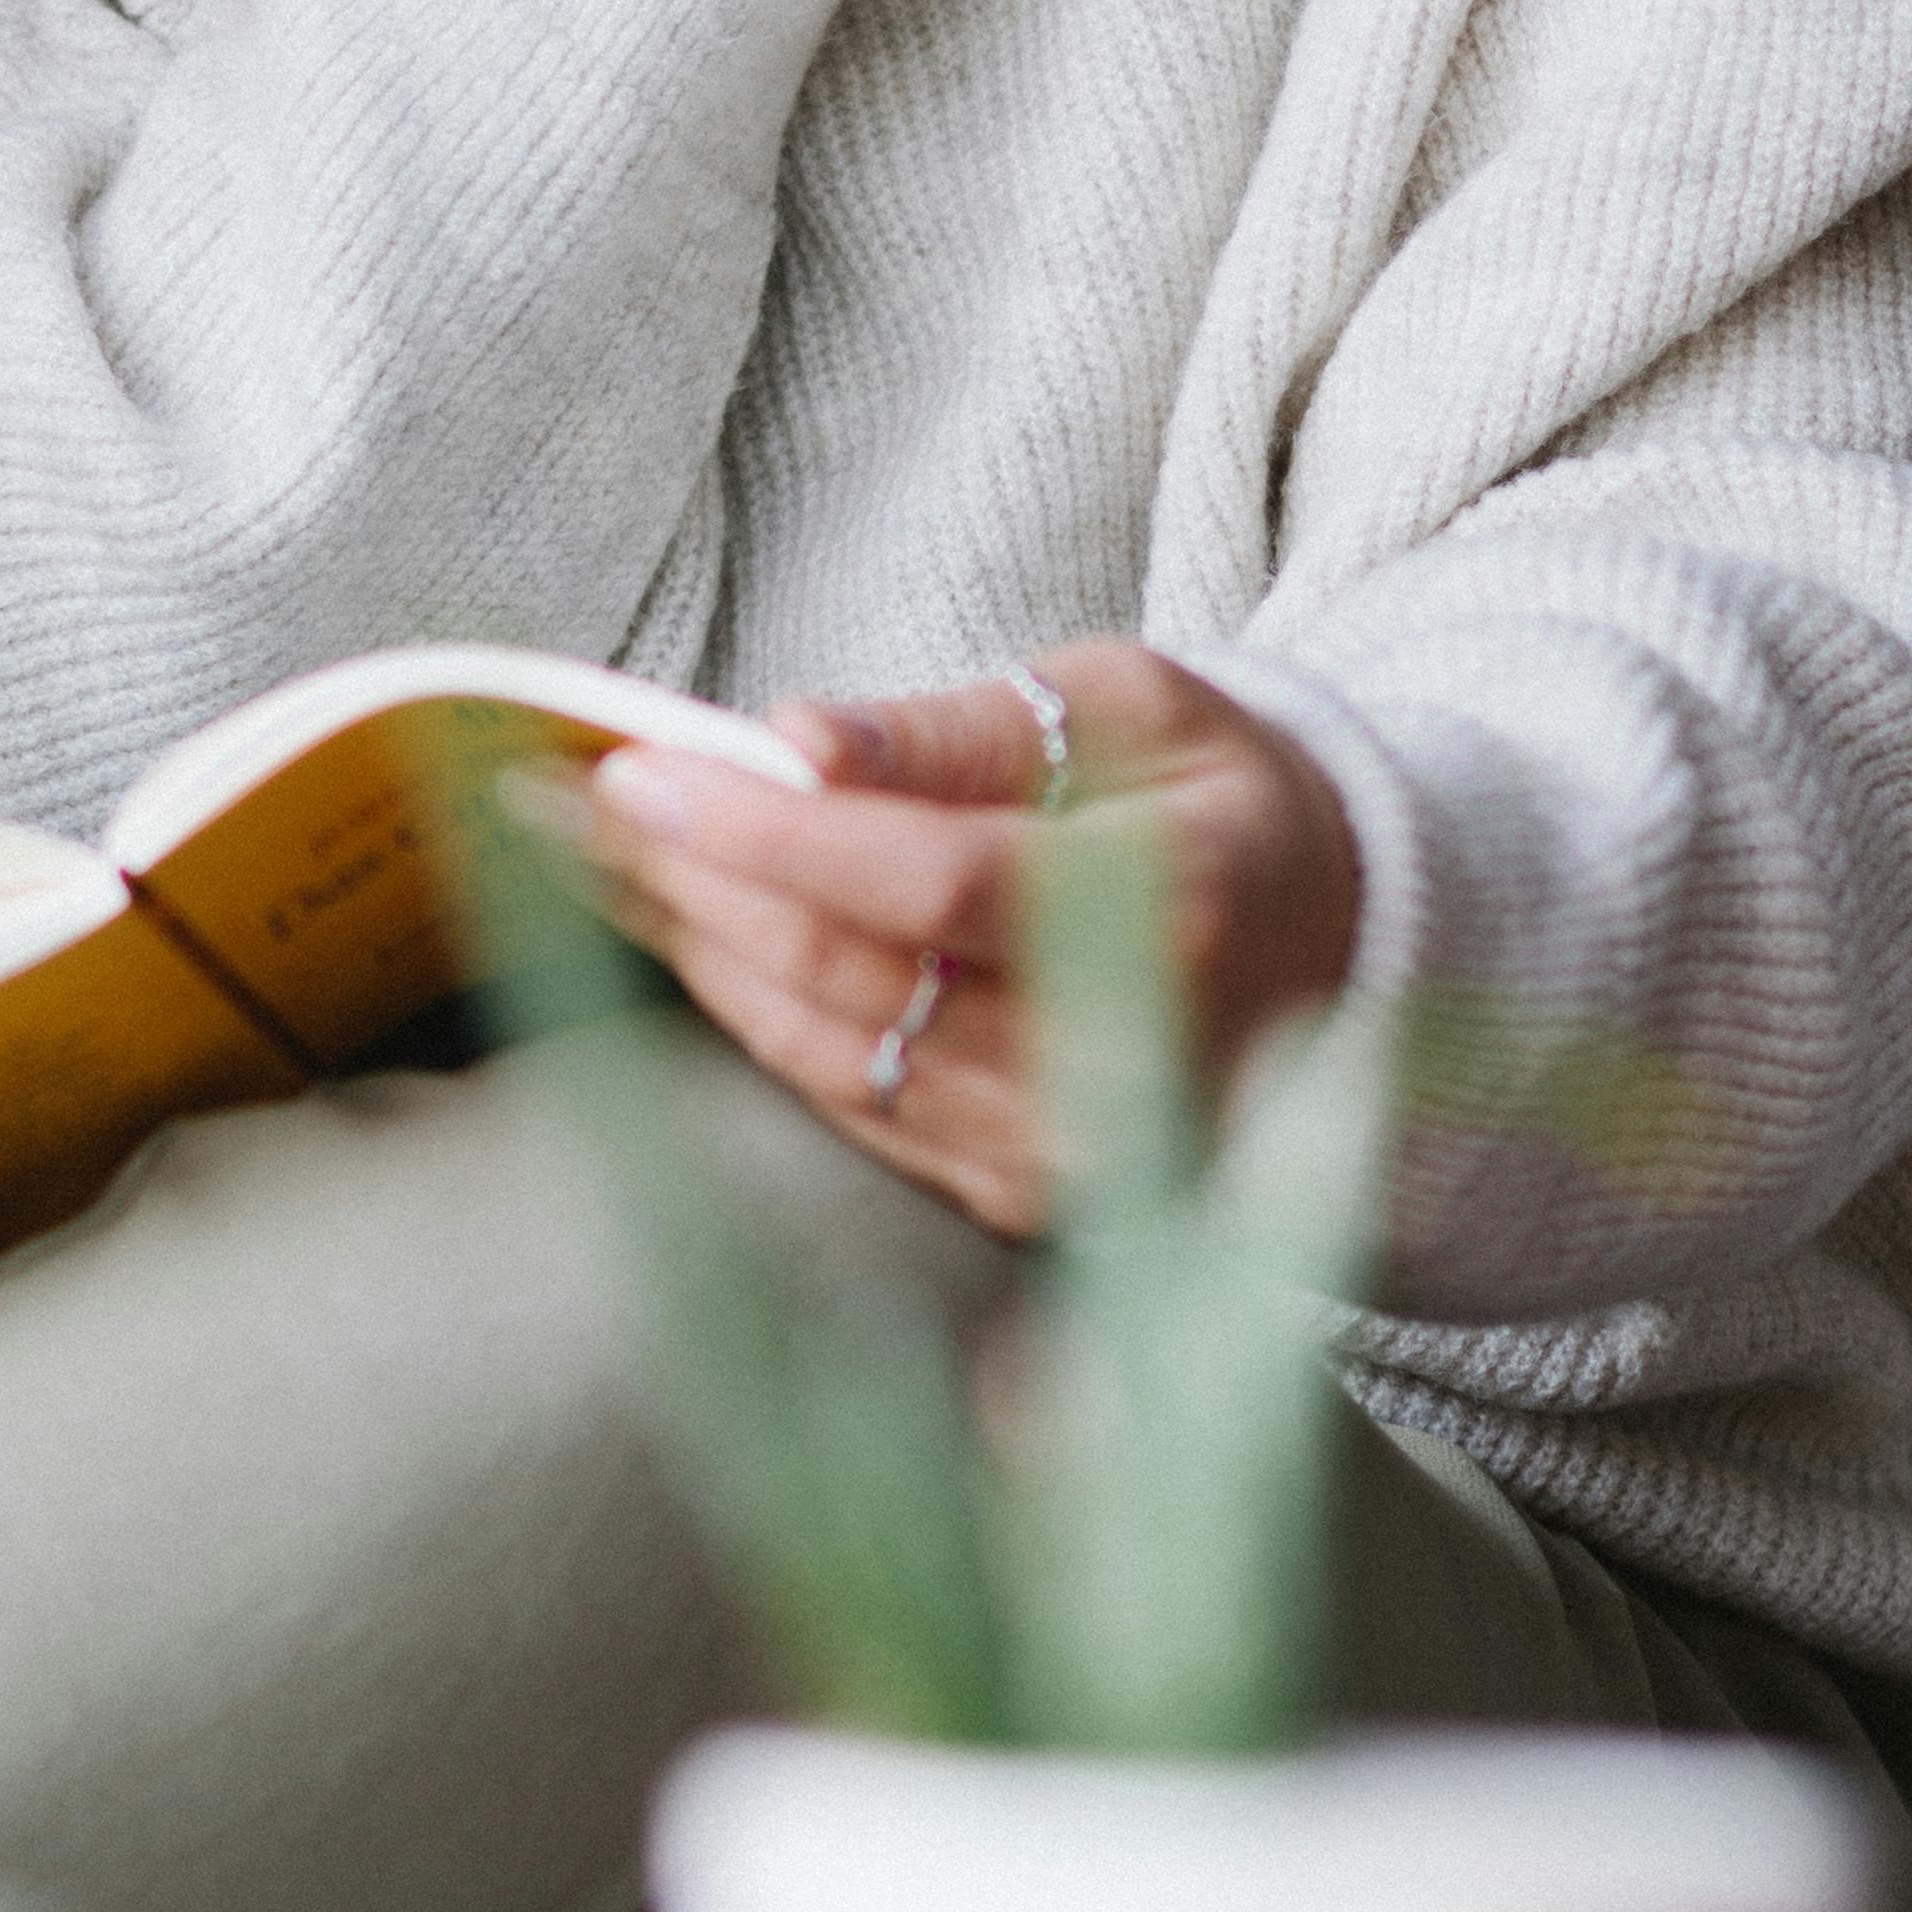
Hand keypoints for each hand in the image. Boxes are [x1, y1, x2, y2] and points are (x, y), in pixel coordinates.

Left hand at [571, 639, 1363, 1239]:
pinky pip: (852, 1108)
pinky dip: (755, 1019)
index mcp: (1181, 907)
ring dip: (695, 956)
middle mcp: (1129, 1062)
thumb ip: (959, 733)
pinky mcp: (1023, 1203)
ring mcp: (1075, 1156)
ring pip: (829, 1059)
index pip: (930, 884)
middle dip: (688, 885)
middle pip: (855, 981)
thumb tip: (794, 741)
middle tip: (568, 803)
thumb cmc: (1219, 800)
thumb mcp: (1127, 708)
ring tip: (598, 860)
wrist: (1343, 949)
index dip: (766, 835)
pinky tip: (688, 940)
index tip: (631, 774)